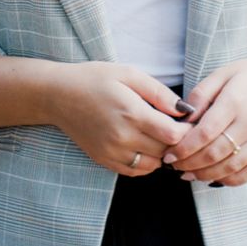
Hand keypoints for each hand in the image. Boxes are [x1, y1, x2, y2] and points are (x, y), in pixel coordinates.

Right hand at [49, 62, 189, 175]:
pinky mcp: (104, 160)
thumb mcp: (129, 74)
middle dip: (177, 141)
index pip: (173, 135)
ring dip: (162, 153)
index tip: (188, 121)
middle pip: (166, 151)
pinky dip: (146, 162)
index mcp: (132, 113)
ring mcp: (112, 153)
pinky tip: (144, 144)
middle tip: (177, 127)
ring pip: (153, 165)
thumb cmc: (95, 79)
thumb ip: (159, 93)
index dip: (187, 130)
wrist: (58, 95)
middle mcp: (123, 138)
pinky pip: (135, 171)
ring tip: (160, 135)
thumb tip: (185, 110)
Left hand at [162, 47, 246, 185]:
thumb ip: (201, 95)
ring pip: (231, 167)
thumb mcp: (223, 73)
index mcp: (235, 102)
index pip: (204, 133)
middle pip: (215, 153)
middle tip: (174, 166)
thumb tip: (182, 117)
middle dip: (190, 164)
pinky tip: (215, 178)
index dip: (184, 148)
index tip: (169, 154)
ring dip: (206, 175)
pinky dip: (231, 180)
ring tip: (189, 175)